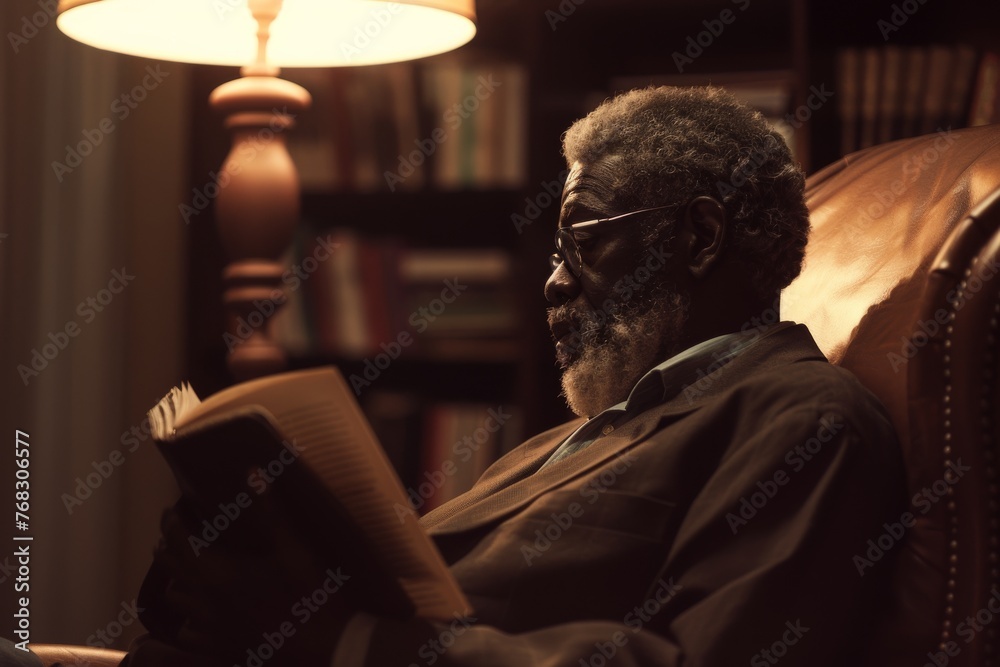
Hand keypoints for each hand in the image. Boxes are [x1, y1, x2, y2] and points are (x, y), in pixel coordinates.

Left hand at [152, 490, 354, 665]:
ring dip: (176, 581)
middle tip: (169, 536)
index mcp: (219, 573)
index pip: (181, 542)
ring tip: (182, 571)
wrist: (319, 646)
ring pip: (177, 601)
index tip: (169, 510)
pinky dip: (188, 618)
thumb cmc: (306, 594)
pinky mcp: (220, 648)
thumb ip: (269, 510)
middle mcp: (206, 601)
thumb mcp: (291, 548)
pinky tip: (197, 615)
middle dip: (168, 549)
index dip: (171, 524)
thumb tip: (253, 472)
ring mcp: (211, 628)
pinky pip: (188, 632)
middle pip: (173, 570)